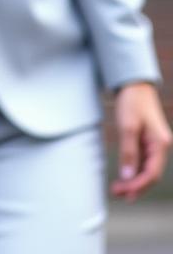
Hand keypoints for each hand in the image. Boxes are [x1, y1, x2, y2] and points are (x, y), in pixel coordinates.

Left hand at [111, 81, 171, 200]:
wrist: (134, 85)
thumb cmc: (133, 102)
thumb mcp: (128, 127)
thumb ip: (128, 152)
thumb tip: (127, 176)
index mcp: (161, 144)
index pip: (152, 172)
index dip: (138, 185)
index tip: (124, 192)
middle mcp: (161, 147)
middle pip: (150, 174)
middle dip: (135, 186)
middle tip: (118, 194)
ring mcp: (155, 145)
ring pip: (146, 169)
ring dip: (133, 180)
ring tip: (118, 189)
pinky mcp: (147, 142)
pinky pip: (142, 161)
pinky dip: (133, 170)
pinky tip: (124, 177)